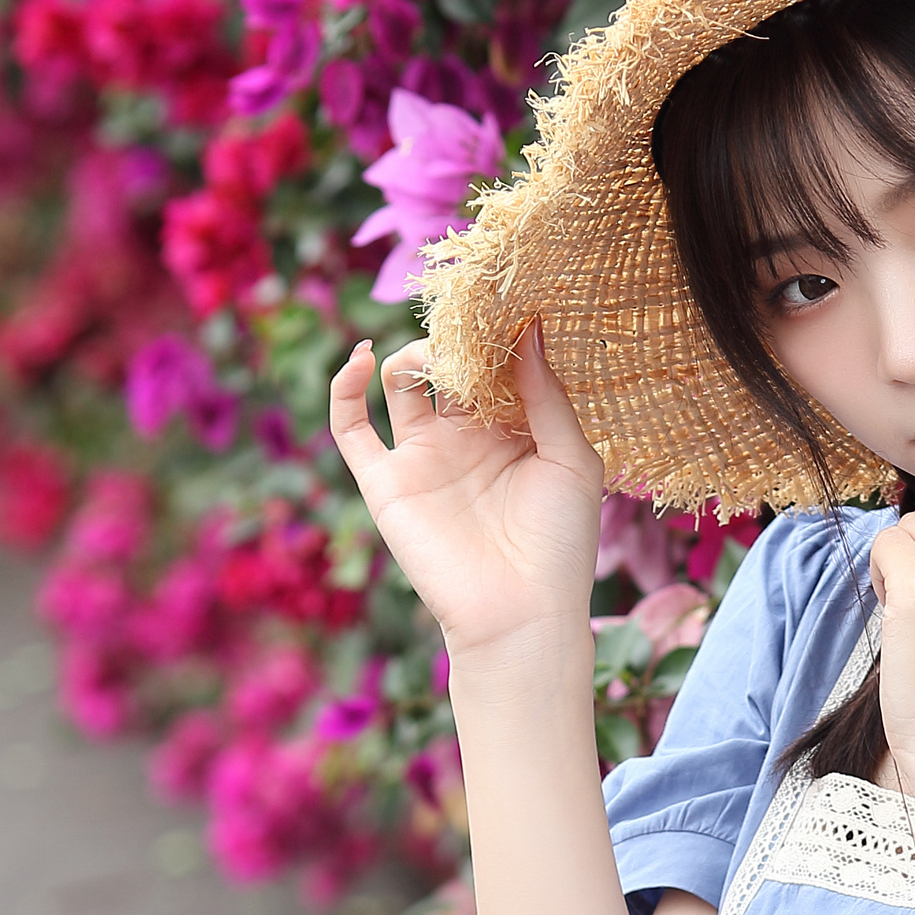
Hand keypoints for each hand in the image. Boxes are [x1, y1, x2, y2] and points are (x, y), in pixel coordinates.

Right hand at [329, 323, 604, 662]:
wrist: (520, 613)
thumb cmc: (559, 544)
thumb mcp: (571, 458)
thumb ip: (546, 394)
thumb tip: (525, 327)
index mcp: (514, 430)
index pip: (495, 364)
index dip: (495, 334)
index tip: (505, 301)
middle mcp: (465, 437)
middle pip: (446, 366)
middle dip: (454, 340)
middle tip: (469, 326)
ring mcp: (423, 457)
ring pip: (400, 383)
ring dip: (411, 354)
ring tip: (434, 357)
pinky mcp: (385, 482)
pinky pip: (349, 427)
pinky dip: (343, 387)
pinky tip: (359, 358)